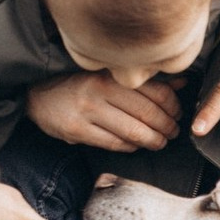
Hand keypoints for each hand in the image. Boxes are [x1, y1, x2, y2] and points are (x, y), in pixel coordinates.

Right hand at [25, 72, 181, 151]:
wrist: (37, 94)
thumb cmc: (81, 83)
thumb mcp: (111, 75)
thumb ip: (145, 80)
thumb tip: (182, 82)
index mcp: (112, 73)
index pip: (156, 91)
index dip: (174, 106)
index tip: (178, 113)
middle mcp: (99, 90)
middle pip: (148, 113)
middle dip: (167, 126)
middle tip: (173, 131)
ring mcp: (87, 112)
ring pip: (134, 132)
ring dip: (154, 140)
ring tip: (161, 141)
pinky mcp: (77, 131)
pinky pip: (115, 144)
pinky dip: (132, 146)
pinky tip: (137, 144)